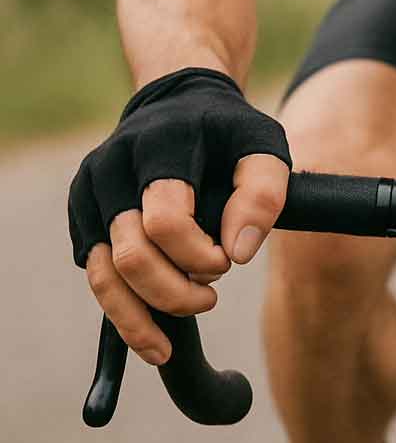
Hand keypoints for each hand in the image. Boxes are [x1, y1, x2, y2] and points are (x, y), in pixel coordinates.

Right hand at [69, 68, 290, 365]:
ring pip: (104, 273)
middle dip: (175, 290)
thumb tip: (240, 252)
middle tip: (211, 294)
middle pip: (131, 253)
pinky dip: (123, 314)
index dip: (198, 255)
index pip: (165, 220)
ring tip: (177, 339)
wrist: (178, 103)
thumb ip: (263, 193)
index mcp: (159, 144)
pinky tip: (154, 339)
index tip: (229, 261)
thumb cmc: (228, 131)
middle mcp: (112, 166)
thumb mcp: (263, 146)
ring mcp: (90, 193)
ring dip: (144, 314)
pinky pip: (97, 276)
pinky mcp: (84, 217)